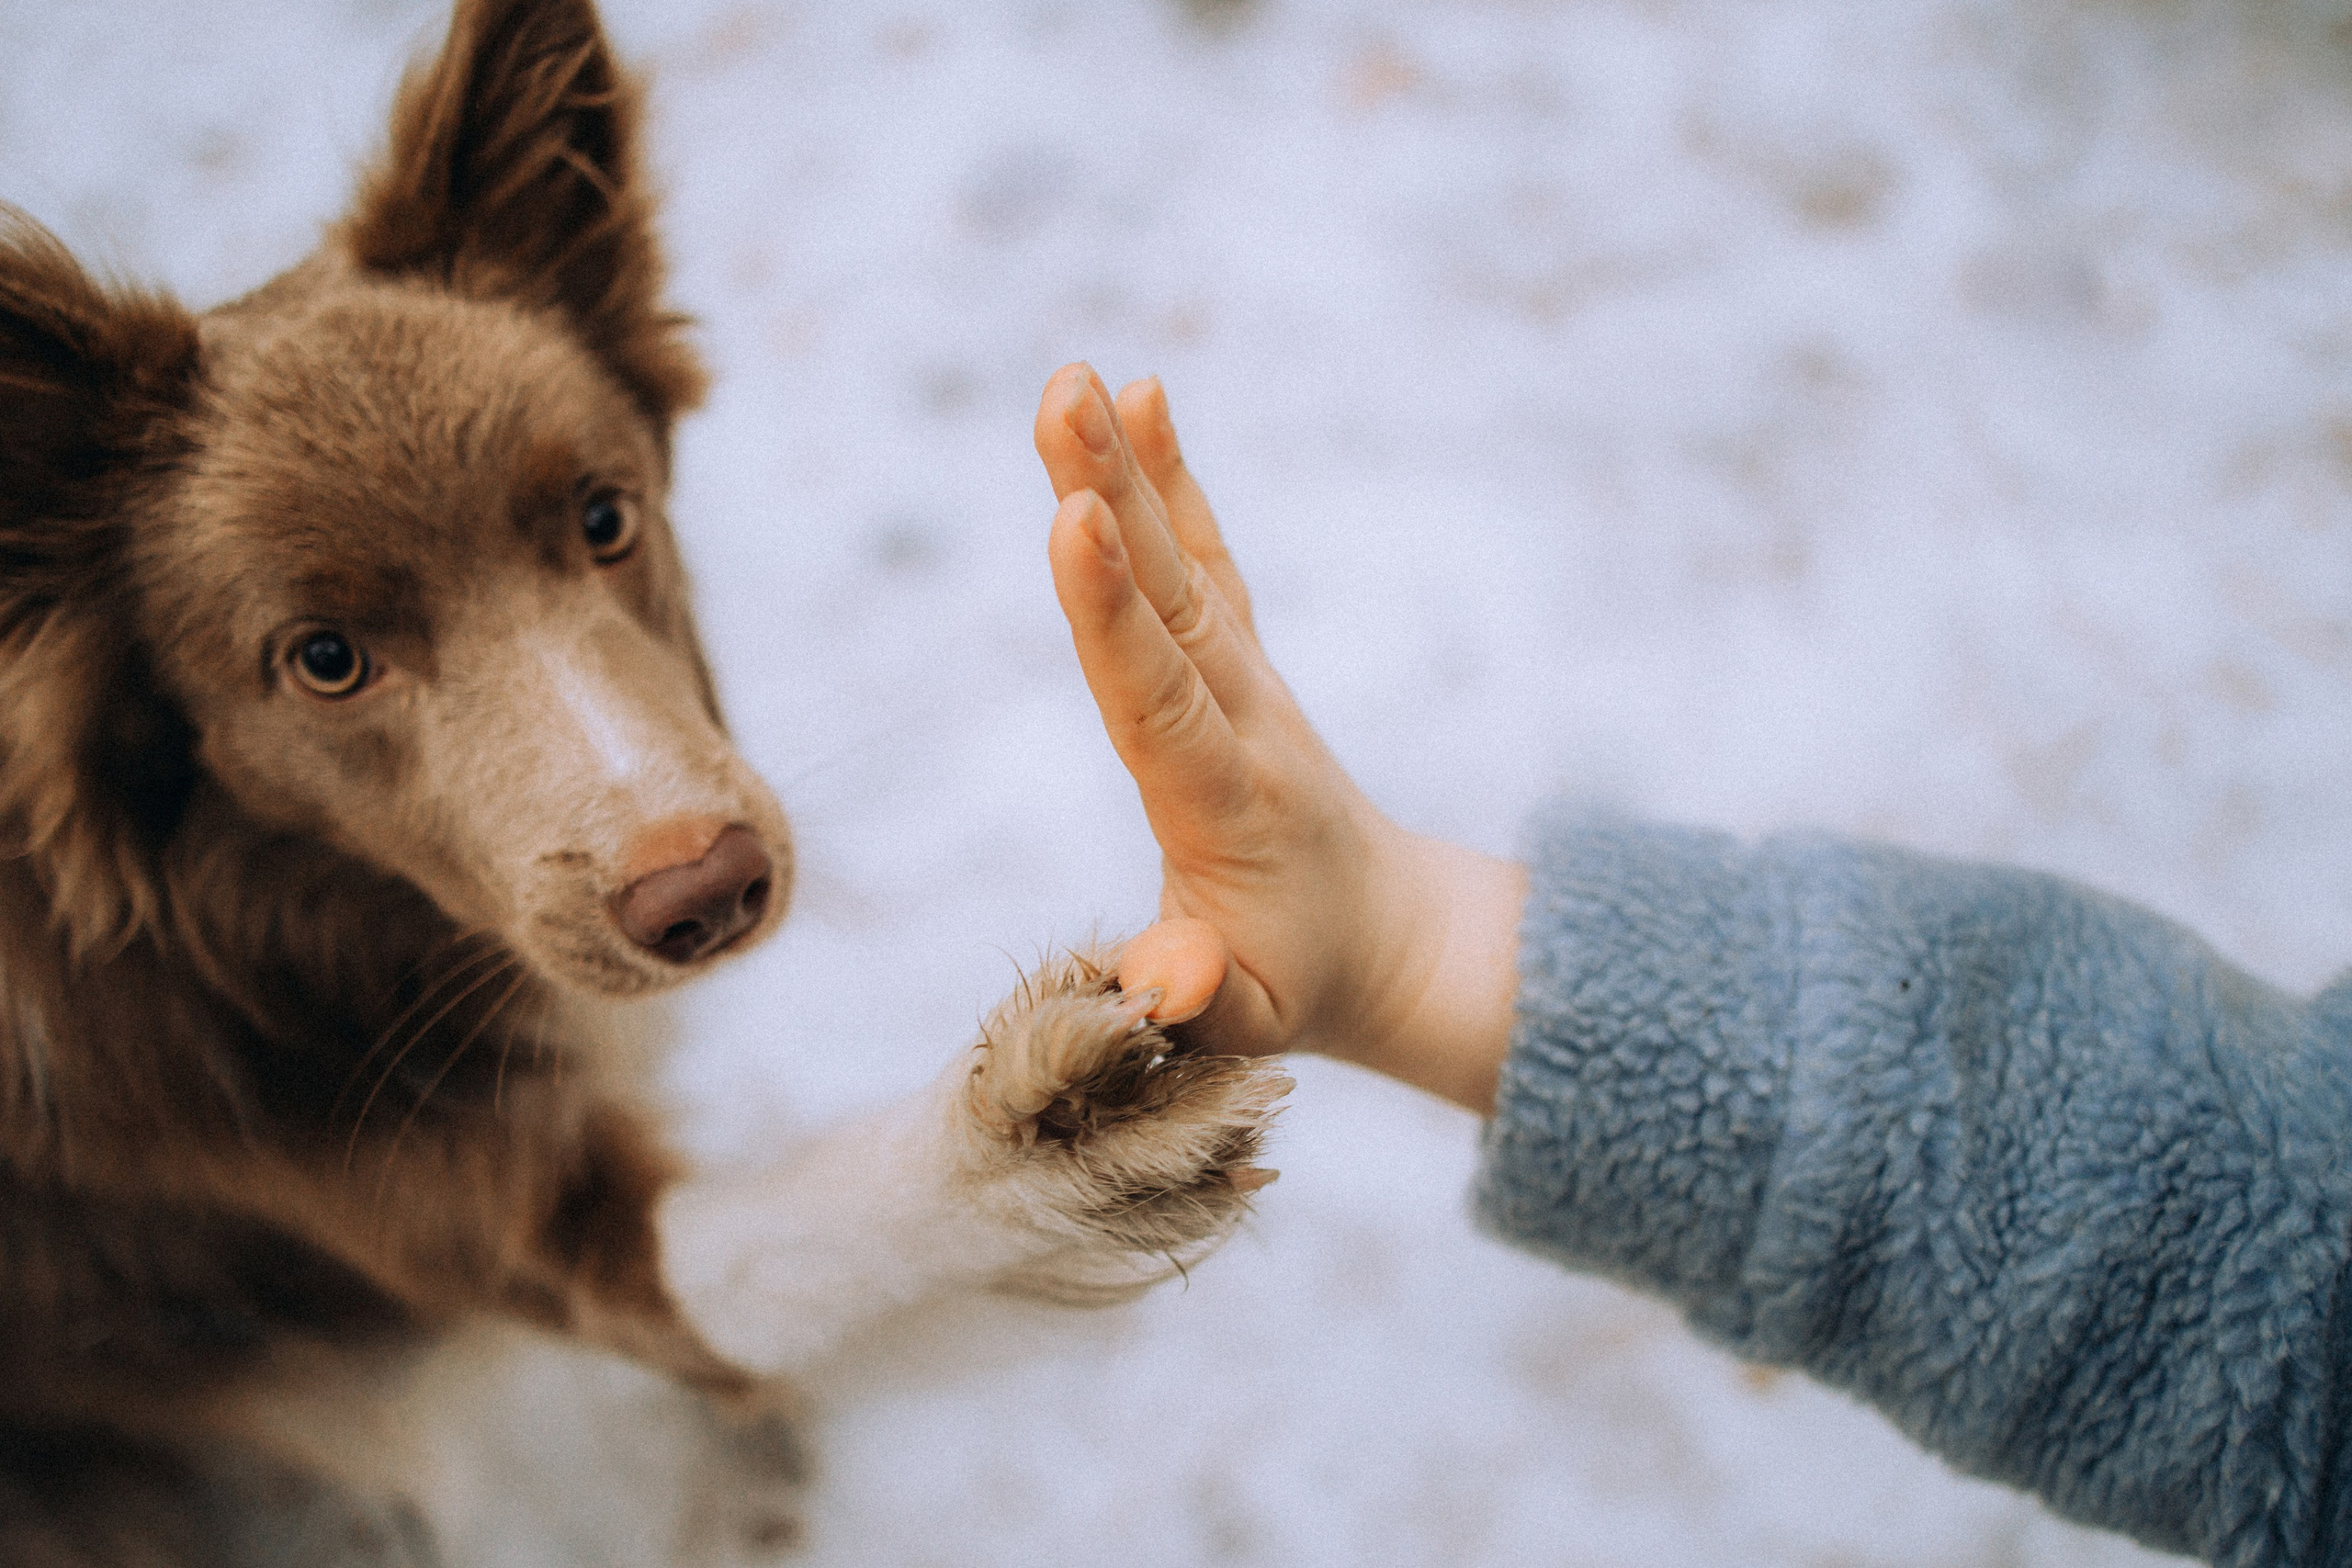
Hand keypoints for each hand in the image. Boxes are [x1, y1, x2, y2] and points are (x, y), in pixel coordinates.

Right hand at [1034, 364, 1525, 1114]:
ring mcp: (1243, 683)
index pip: (1160, 698)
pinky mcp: (1235, 661)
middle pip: (1168, 599)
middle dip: (1116, 496)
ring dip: (1129, 469)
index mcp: (1226, 804)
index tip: (1077, 517)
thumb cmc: (1294, 984)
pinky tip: (1141, 397)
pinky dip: (1171, 481)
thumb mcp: (1247, 1025)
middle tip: (1065, 395)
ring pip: (1181, 563)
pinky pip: (1204, 560)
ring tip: (1076, 379)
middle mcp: (1239, 722)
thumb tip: (1167, 979)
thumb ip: (1200, 1001)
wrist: (1388, 940)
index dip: (1113, 612)